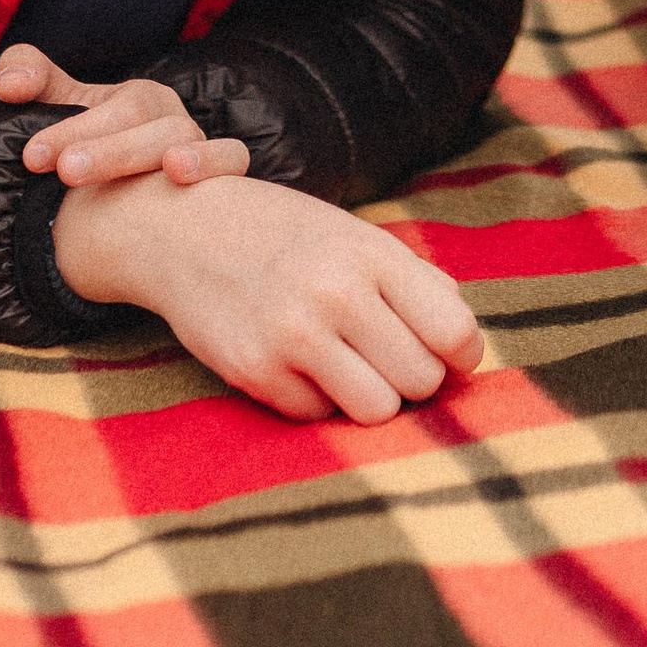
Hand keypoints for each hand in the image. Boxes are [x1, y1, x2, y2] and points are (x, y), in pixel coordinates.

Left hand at [0, 42, 251, 190]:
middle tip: (64, 171)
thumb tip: (10, 86)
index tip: (31, 158)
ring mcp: (197, 143)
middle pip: (136, 115)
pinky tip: (179, 177)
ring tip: (114, 172)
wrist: (138, 213)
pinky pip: (232, 157)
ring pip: (177, 137)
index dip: (69, 125)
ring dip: (141, 152)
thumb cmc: (94, 159)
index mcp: (133, 100)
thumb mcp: (59, 115)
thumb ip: (28, 82)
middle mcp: (167, 116)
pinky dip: (212, 160)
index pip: (100, 100)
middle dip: (101, 145)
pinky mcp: (225, 171)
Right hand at [51, 171, 485, 424]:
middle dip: (412, 377)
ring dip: (370, 397)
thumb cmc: (283, 234)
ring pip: (377, 410)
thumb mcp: (354, 235)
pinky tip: (295, 363)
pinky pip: (318, 417)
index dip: (461, 355)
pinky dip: (315, 399)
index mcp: (371, 253)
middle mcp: (335, 293)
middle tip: (385, 357)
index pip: (455, 332)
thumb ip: (416, 282)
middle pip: (421, 381)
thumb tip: (465, 344)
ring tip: (349, 366)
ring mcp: (291, 335)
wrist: (182, 228)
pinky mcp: (252, 371)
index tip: (447, 355)